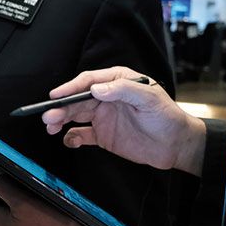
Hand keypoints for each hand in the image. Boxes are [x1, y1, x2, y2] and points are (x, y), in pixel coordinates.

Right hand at [42, 67, 206, 175]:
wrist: (176, 145)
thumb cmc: (167, 116)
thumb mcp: (149, 98)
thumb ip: (124, 90)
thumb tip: (97, 89)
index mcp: (118, 82)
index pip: (89, 81)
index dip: (71, 87)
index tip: (57, 95)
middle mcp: (108, 97)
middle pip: (78, 100)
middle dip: (61, 107)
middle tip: (48, 116)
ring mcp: (104, 116)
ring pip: (76, 116)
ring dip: (61, 120)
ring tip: (51, 127)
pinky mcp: (104, 135)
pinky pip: (82, 135)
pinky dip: (72, 137)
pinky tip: (68, 140)